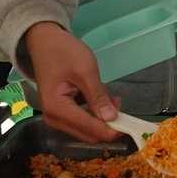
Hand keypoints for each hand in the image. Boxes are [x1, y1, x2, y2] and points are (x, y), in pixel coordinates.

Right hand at [22, 21, 120, 143]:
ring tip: (103, 92)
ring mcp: (56, 118)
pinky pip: (82, 121)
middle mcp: (54, 119)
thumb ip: (98, 97)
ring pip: (88, 129)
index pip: (91, 130)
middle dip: (108, 122)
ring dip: (101, 116)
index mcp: (58, 109)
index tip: (131, 123)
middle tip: (116, 100)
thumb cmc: (63, 52)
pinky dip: (93, 112)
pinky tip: (95, 94)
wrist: (44, 42)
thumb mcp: (85, 71)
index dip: (113, 130)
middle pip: (90, 135)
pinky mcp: (60, 114)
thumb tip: (111, 119)